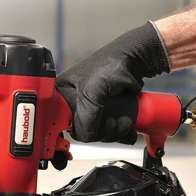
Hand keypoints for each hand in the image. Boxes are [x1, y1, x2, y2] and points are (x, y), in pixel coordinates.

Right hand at [56, 22, 169, 142]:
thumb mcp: (91, 90)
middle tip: (113, 121)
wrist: (135, 60)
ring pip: (97, 135)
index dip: (80, 128)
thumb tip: (87, 135)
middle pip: (82, 132)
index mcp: (60, 95)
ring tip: (124, 120)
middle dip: (102, 131)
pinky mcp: (105, 114)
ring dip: (113, 132)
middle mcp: (73, 104)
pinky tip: (126, 126)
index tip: (93, 125)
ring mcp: (90, 110)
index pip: (63, 124)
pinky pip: (109, 133)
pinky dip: (119, 133)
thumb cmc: (110, 65)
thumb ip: (85, 116)